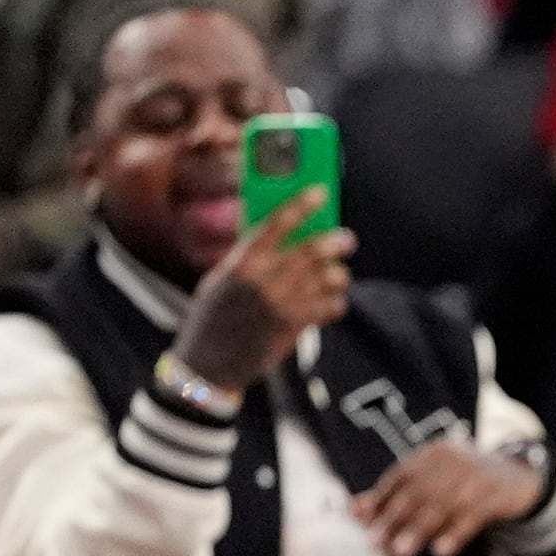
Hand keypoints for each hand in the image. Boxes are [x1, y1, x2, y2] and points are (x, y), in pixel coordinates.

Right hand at [171, 189, 355, 387]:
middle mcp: (263, 282)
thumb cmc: (214, 314)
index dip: (300, 204)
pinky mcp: (295, 328)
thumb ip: (248, 257)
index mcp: (241, 264)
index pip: (275, 224)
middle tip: (346, 237)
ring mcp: (282, 306)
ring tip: (337, 274)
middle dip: (336, 240)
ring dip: (338, 274)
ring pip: (329, 279)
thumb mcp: (220, 280)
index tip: (320, 191)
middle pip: (312, 250)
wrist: (209, 364)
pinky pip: (332, 306)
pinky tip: (330, 300)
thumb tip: (282, 230)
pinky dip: (336, 301)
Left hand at [355, 441, 548, 555]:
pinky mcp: (498, 494)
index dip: (381, 499)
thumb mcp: (433, 482)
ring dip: (419, 530)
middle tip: (378, 543)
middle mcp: (454, 459)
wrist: (519, 478)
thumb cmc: (466, 482)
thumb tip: (354, 511)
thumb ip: (395, 495)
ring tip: (402, 552)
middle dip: (395, 519)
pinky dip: (454, 535)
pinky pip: (472, 518)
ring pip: (443, 505)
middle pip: (419, 491)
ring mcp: (477, 476)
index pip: (401, 476)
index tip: (364, 523)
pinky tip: (440, 552)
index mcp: (433, 453)